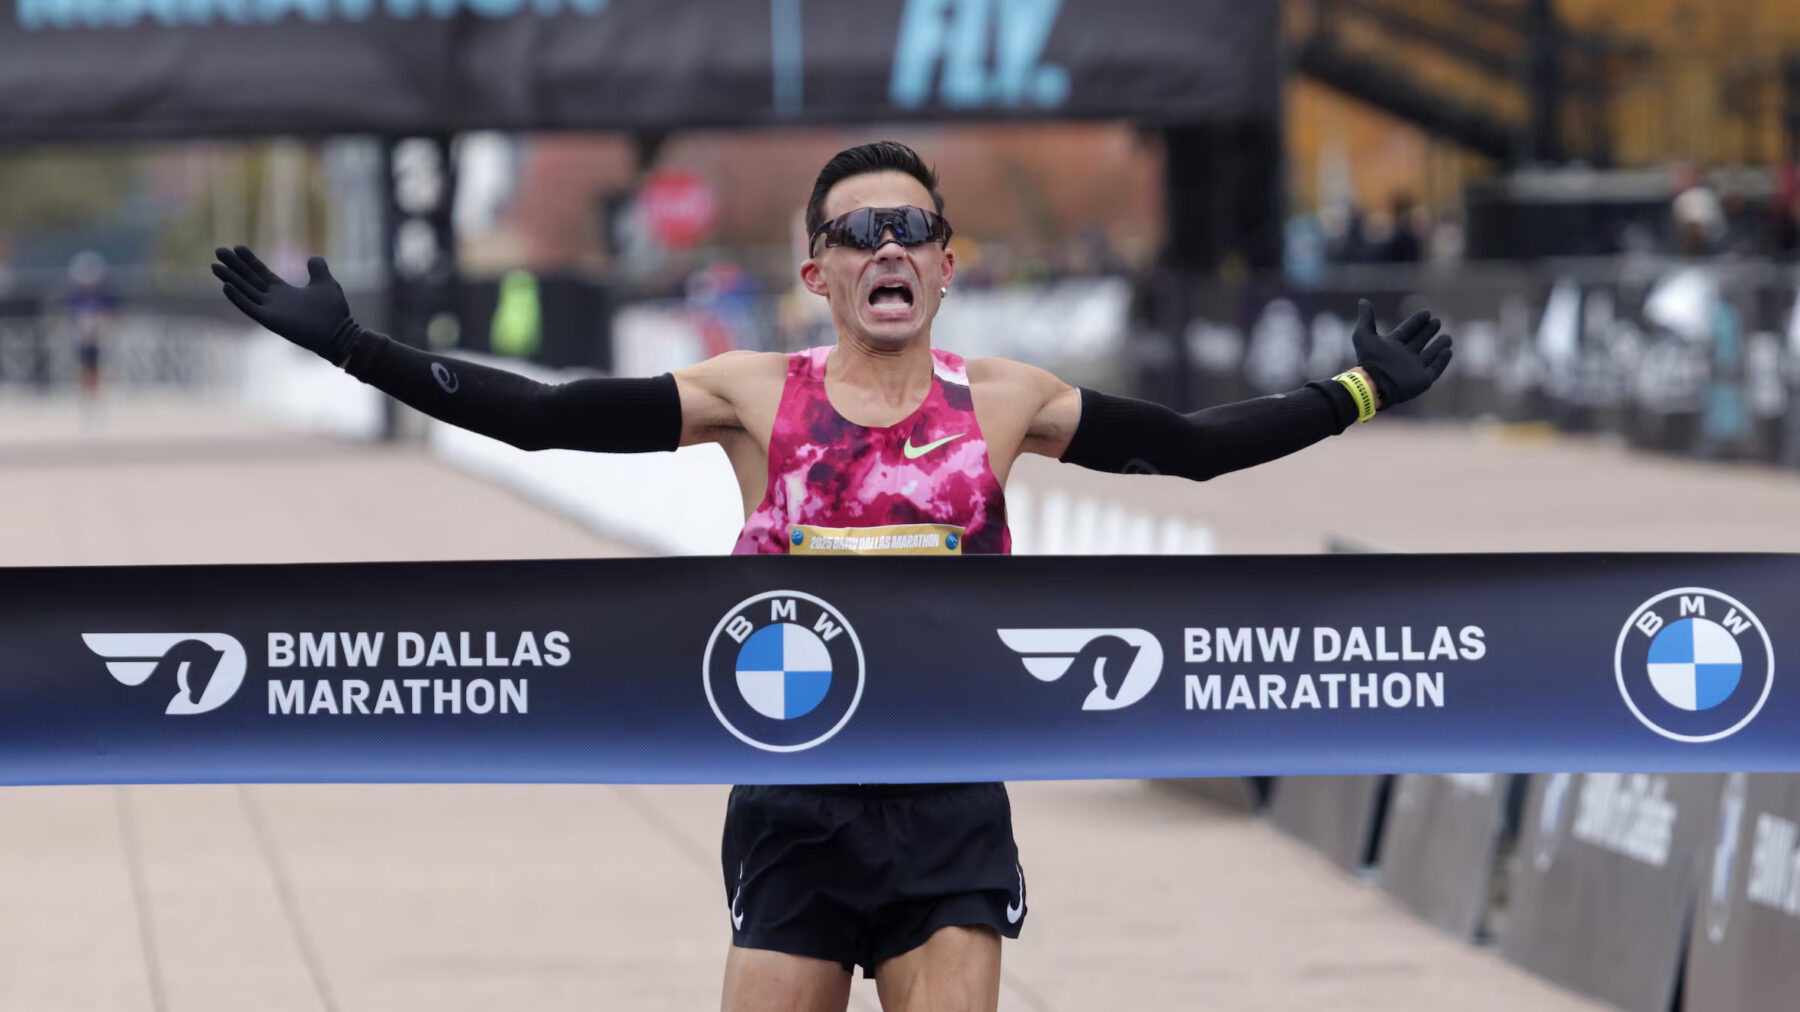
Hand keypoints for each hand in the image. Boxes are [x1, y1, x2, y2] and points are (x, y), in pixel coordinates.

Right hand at [212, 246, 359, 364]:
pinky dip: (238, 298)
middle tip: (218, 251)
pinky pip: (250, 308)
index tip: (236, 247)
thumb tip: (313, 257)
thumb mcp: (326, 283)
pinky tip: (226, 286)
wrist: (338, 333)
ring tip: (214, 266)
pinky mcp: (270, 321)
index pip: (261, 273)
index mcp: (284, 291)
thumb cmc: (333, 311)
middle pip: (248, 279)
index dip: (249, 260)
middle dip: (234, 266)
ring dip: (230, 279)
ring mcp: (270, 311)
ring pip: (245, 291)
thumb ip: (318, 269)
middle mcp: (273, 300)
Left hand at [1350, 299, 1452, 408]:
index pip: (1407, 331)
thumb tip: (1362, 301)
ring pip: (1429, 355)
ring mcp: (1413, 369)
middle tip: (1437, 321)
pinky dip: (1442, 361)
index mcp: (1391, 346)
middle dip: (1428, 332)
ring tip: (1448, 337)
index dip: (1416, 322)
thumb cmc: (1369, 360)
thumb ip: (1366, 318)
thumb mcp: (1363, 335)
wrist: (1374, 384)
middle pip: (1419, 342)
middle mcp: (1403, 357)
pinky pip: (1435, 369)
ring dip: (1438, 346)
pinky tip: (1448, 351)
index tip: (1427, 312)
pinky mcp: (1421, 381)